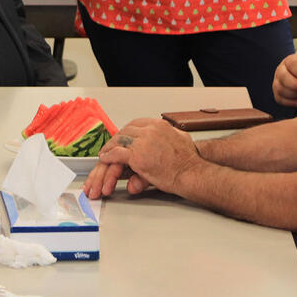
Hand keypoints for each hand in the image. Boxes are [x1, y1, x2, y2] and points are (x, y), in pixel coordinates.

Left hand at [83, 119, 200, 198]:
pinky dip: (109, 155)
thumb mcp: (181, 140)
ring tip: (105, 152)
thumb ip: (171, 137)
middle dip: (117, 139)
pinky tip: (105, 158)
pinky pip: (117, 153)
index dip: (127, 131)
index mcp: (160, 125)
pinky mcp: (137, 156)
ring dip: (110, 147)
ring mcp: (143, 142)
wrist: (190, 173)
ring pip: (119, 140)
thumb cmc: (189, 161)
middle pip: (126, 130)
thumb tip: (169, 135)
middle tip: (110, 145)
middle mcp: (150, 130)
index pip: (137, 123)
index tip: (123, 136)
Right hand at [272, 50, 296, 107]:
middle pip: (282, 76)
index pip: (292, 64)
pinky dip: (289, 102)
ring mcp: (277, 81)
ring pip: (279, 88)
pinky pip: (279, 99)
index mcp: (291, 60)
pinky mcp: (278, 93)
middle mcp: (281, 69)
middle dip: (295, 84)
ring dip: (292, 94)